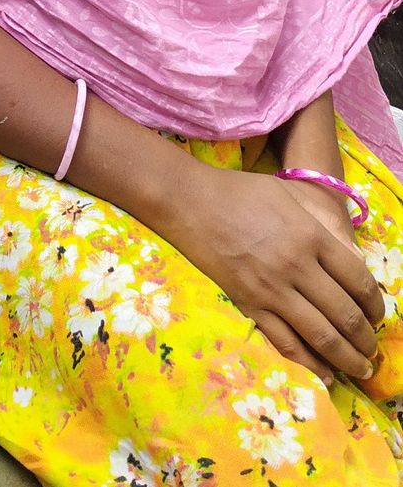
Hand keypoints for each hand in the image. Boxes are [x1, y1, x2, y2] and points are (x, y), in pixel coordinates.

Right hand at [169, 168, 382, 385]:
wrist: (190, 203)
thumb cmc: (241, 193)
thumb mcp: (290, 197)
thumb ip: (322, 229)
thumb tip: (352, 263)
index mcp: (312, 236)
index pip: (359, 281)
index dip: (375, 304)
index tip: (377, 315)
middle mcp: (298, 267)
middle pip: (346, 314)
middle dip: (366, 339)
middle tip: (373, 350)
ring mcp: (273, 290)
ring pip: (322, 336)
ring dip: (348, 358)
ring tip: (361, 369)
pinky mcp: (249, 305)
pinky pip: (286, 342)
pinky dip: (310, 364)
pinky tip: (326, 375)